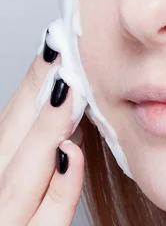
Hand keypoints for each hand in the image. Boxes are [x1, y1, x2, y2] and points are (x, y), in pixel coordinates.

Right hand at [0, 36, 83, 224]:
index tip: (51, 49)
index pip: (7, 130)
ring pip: (17, 179)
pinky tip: (68, 156)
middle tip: (58, 48)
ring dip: (42, 132)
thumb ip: (41, 174)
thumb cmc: (20, 220)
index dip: (27, 89)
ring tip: (67, 90)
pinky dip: (55, 192)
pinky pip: (43, 224)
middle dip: (33, 95)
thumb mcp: (21, 198)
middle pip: (6, 142)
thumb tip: (66, 136)